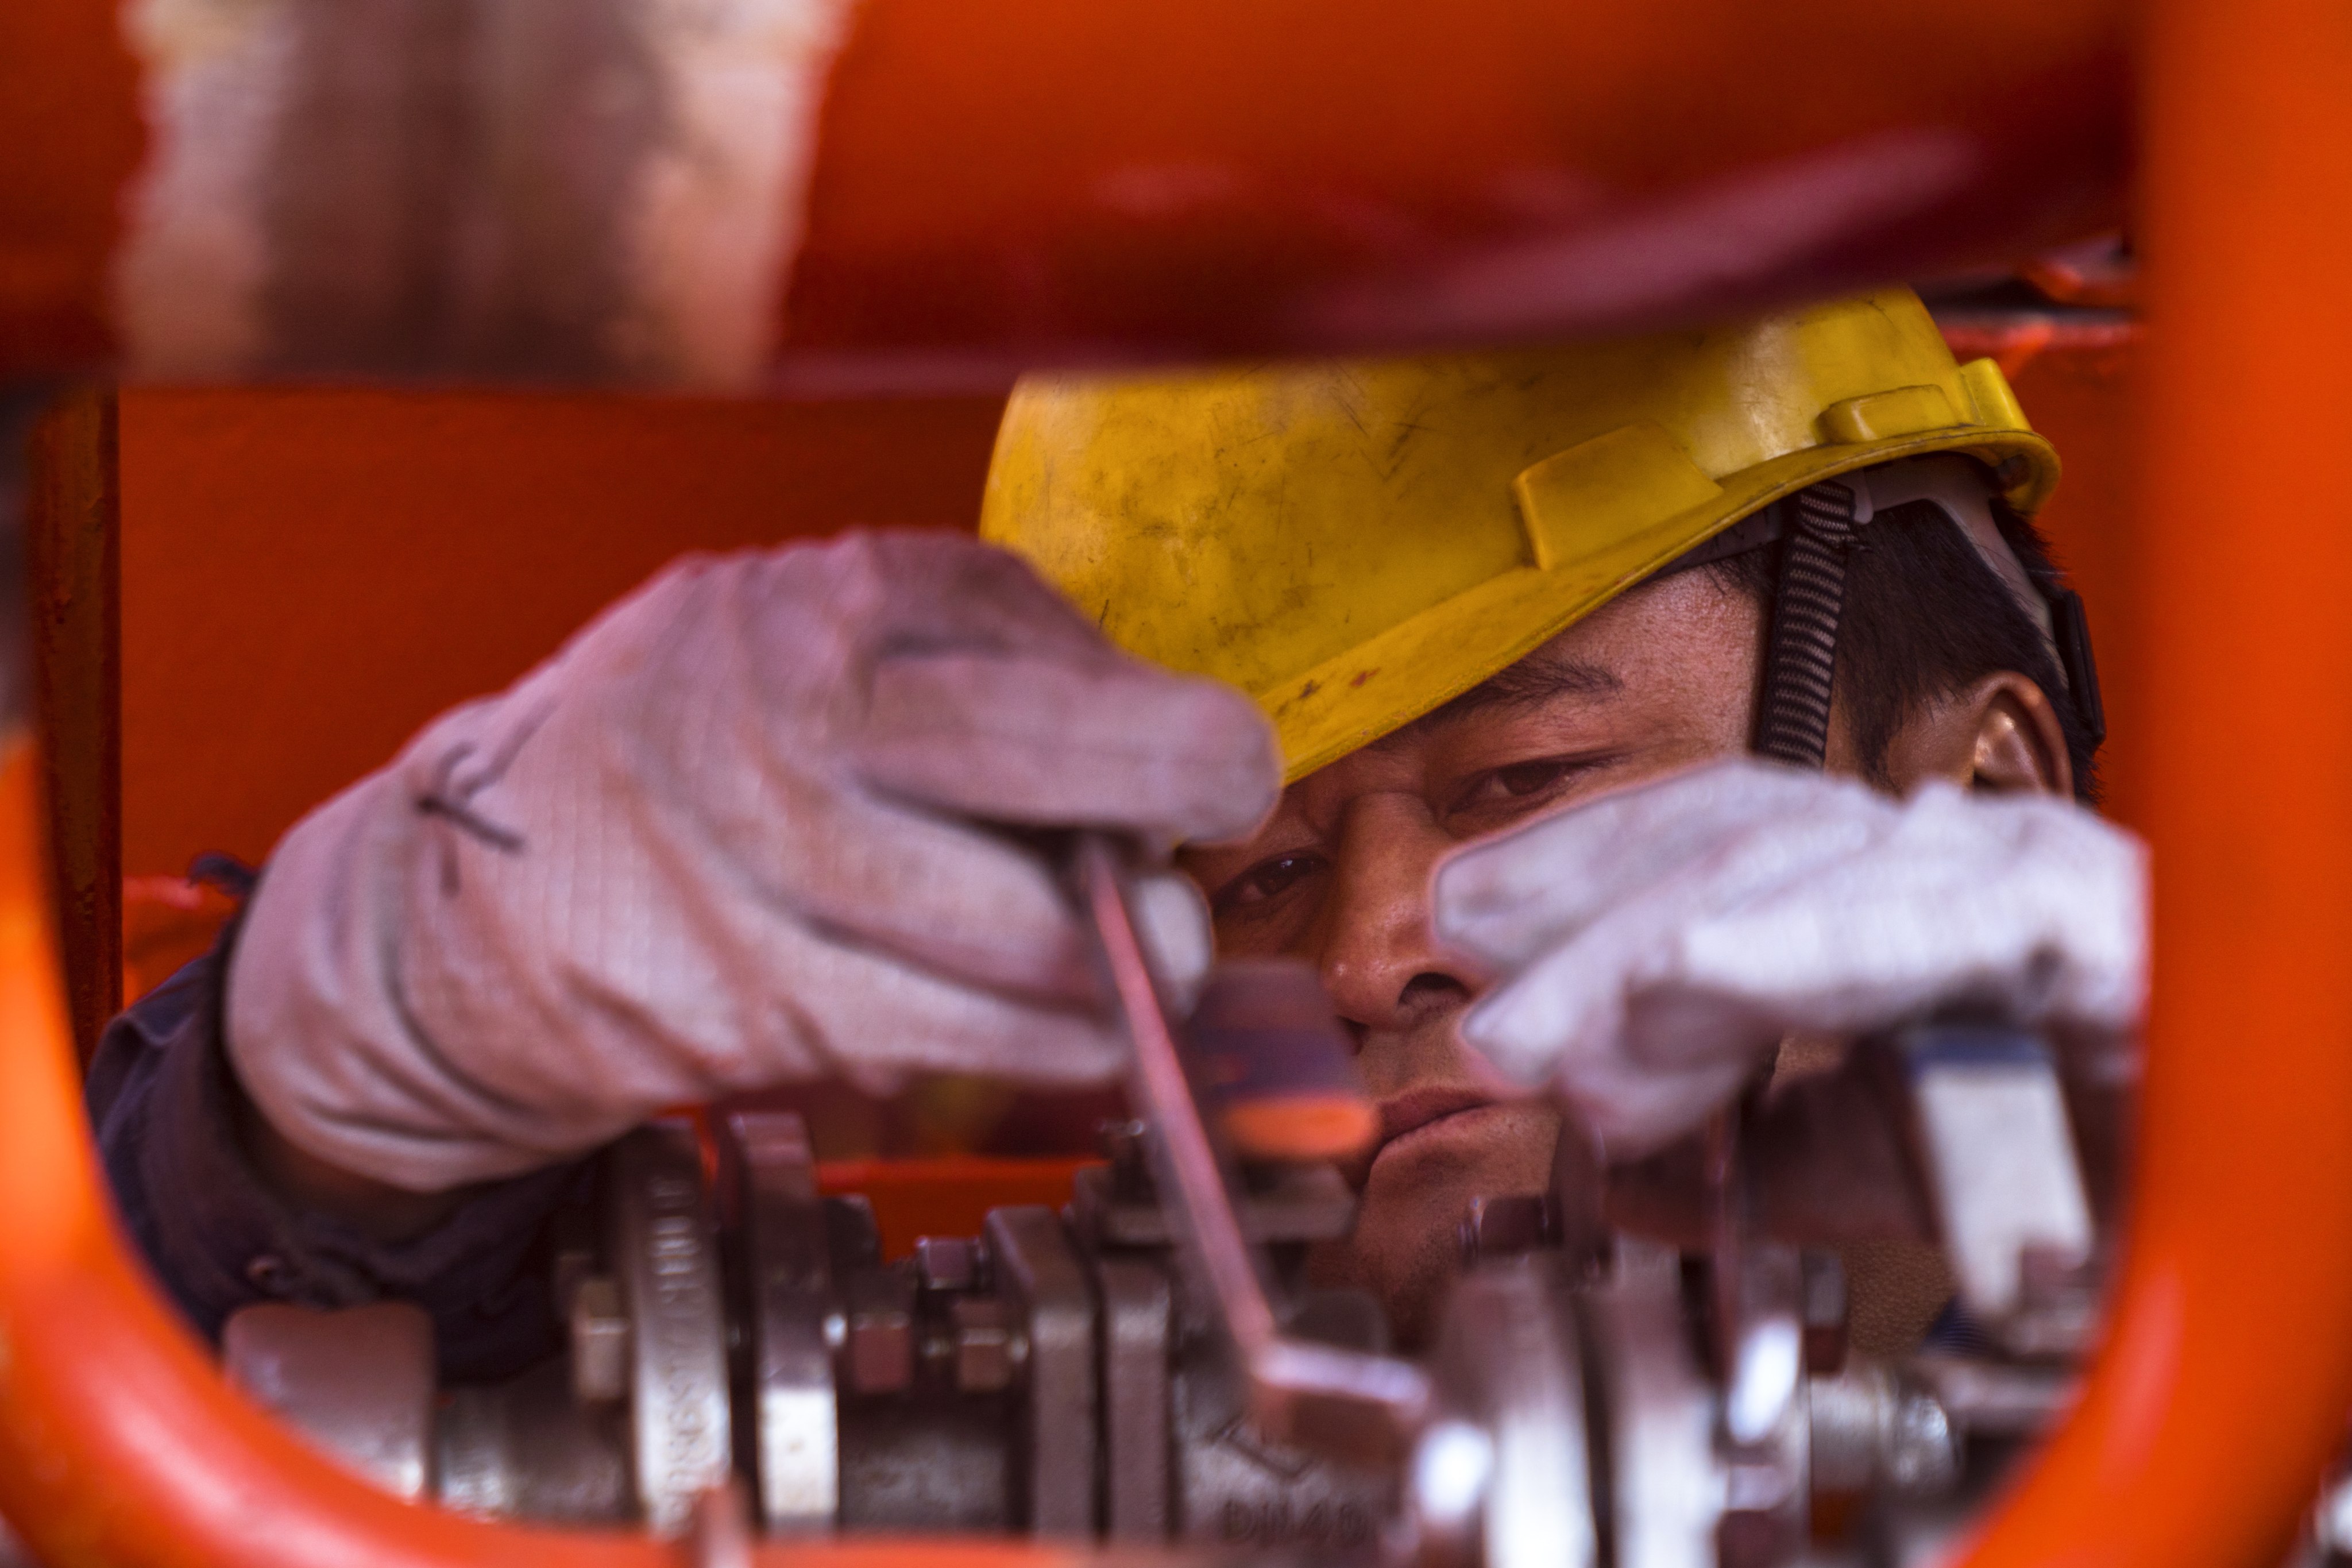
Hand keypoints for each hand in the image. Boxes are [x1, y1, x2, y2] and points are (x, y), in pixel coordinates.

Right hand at [228, 532, 1279, 1191]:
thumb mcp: (830, 627)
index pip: (1060, 670)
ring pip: (1030, 947)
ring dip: (1121, 970)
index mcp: (830, 608)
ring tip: (1130, 959)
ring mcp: (768, 876)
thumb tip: (1183, 765)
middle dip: (1178, 823)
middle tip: (1192, 875)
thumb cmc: (700, 738)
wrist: (480, 886)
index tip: (1216, 768)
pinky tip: (1061, 1021)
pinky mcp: (759, 1010)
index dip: (1176, 735)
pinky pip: (966, 1041)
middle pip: (1059, 778)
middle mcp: (796, 728)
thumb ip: (999, 660)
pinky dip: (1050, 1044)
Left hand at [1430, 759, 2145, 1154]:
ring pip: (1795, 867)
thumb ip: (1767, 1150)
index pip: (1712, 833)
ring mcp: (2022, 876)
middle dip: (1581, 919)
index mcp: (1897, 892)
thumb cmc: (2112, 1162)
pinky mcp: (2089, 923)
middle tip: (1481, 1006)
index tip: (1469, 925)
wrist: (2277, 1189)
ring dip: (1648, 955)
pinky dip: (1795, 948)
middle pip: (1730, 841)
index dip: (1581, 871)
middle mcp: (1956, 857)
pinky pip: (1920, 923)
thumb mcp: (1893, 1161)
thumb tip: (1624, 1165)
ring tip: (1550, 1035)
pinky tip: (1691, 975)